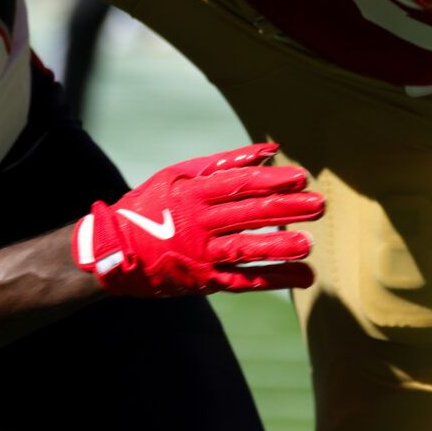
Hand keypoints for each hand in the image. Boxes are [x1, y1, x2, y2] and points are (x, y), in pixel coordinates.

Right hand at [72, 143, 323, 296]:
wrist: (112, 249)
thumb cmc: (151, 205)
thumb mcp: (180, 174)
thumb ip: (225, 162)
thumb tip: (268, 150)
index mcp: (193, 192)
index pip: (239, 184)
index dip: (271, 181)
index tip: (300, 178)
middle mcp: (198, 223)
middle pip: (249, 214)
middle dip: (286, 209)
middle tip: (319, 205)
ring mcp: (201, 254)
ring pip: (246, 249)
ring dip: (279, 246)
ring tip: (308, 244)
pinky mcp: (204, 280)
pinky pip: (243, 280)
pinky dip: (273, 278)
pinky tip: (301, 276)